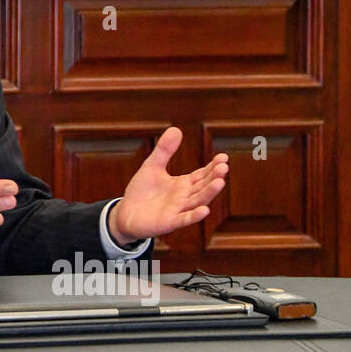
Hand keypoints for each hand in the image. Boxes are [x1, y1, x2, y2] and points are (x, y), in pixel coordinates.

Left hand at [108, 126, 228, 245]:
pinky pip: (184, 219)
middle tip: (224, 167)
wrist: (126, 213)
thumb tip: (176, 129)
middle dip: (214, 178)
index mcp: (183, 184)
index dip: (213, 167)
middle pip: (203, 187)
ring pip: (198, 201)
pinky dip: (194, 215)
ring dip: (209, 193)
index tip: (223, 157)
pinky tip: (205, 210)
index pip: (202, 175)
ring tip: (220, 182)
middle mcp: (184, 197)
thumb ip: (164, 150)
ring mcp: (178, 210)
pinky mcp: (169, 222)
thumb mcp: (152, 166)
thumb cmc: (142, 191)